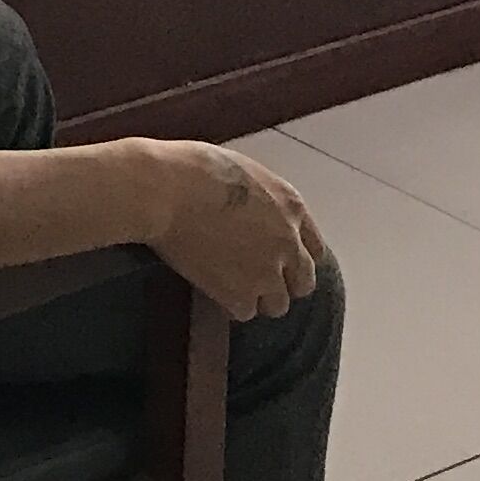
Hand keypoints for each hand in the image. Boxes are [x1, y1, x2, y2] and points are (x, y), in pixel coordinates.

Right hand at [141, 140, 324, 318]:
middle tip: (256, 278)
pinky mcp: (241, 294)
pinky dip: (230, 306)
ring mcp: (267, 271)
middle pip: (304, 282)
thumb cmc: (192, 167)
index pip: (315, 248)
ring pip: (278, 304)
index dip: (296, 256)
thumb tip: (255, 212)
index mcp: (291, 205)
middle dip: (283, 282)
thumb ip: (262, 200)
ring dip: (258, 298)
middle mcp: (288, 241)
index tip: (279, 259)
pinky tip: (213, 290)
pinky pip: (245, 313)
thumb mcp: (243, 171)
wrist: (164, 190)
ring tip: (232, 286)